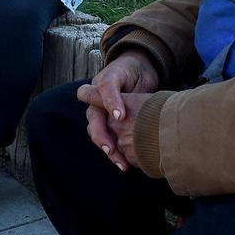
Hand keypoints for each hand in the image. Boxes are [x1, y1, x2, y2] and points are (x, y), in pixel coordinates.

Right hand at [77, 50, 159, 170]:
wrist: (141, 75)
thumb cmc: (131, 71)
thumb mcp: (123, 74)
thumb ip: (115, 89)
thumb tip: (116, 116)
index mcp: (98, 87)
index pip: (96, 95)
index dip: (109, 104)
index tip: (120, 116)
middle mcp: (97, 104)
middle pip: (94, 123)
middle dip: (102, 137)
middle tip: (111, 149)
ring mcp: (104, 117)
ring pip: (100, 136)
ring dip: (109, 149)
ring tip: (120, 163)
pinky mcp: (113, 128)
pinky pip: (110, 142)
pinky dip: (117, 154)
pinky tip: (125, 164)